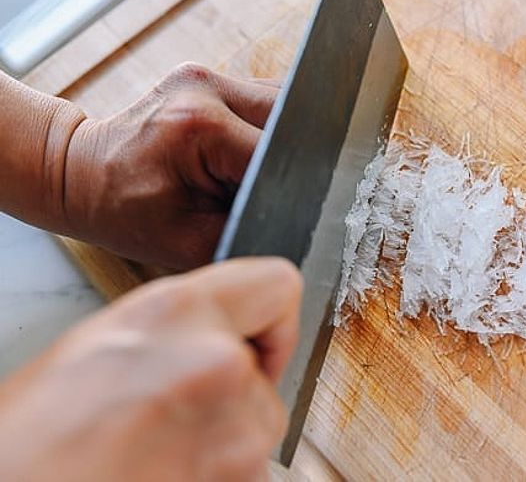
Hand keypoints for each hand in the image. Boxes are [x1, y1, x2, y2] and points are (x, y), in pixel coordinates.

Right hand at [0, 258, 300, 481]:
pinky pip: (248, 472)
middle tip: (169, 413)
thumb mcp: (96, 347)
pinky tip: (163, 475)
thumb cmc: (26, 447)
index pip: (278, 283)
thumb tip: (214, 332)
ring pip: (258, 428)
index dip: (269, 319)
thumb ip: (173, 329)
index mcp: (175, 313)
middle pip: (264, 373)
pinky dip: (216, 476)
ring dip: (221, 441)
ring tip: (153, 451)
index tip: (254, 343)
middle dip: (231, 394)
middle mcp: (216, 363)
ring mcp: (235, 433)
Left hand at [64, 63, 279, 268]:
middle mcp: (207, 88)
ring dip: (283, 139)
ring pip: (283, 102)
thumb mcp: (190, 244)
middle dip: (292, 160)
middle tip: (264, 191)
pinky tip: (244, 152)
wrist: (78, 173)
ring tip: (247, 171)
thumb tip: (293, 225)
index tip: (281, 209)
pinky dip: (266, 127)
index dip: (291, 186)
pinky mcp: (210, 77)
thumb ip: (247, 232)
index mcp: (202, 127)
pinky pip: (263, 99)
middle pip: (293, 116)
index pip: (282, 154)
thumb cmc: (123, 211)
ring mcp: (208, 76)